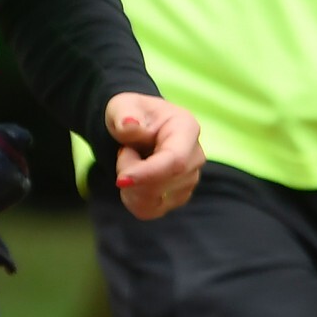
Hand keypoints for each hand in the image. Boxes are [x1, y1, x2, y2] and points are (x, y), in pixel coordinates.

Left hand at [108, 93, 202, 219]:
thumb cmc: (132, 114)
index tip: (121, 180)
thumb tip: (130, 125)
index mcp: (187, 128)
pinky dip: (132, 198)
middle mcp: (195, 157)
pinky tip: (133, 179)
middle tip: (123, 150)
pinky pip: (148, 210)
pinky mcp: (177, 197)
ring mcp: (190, 180)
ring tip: (132, 159)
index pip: (175, 161)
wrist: (136, 127)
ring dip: (130, 185)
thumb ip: (125, 114)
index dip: (148, 174)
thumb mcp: (123, 106)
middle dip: (131, 173)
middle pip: (162, 184)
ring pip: (153, 201)